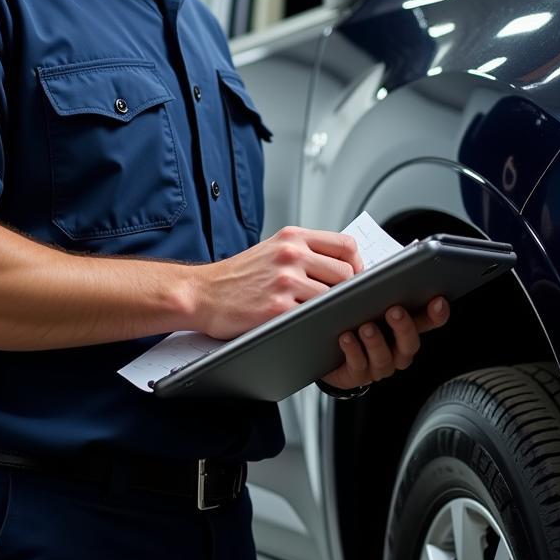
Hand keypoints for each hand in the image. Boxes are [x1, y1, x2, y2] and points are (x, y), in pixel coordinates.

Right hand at [193, 226, 363, 339]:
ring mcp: (285, 281)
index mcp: (292, 237)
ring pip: (332, 297)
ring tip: (318, 313)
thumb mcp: (272, 249)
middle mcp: (290, 254)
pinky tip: (302, 322)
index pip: (345, 245)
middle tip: (340, 301)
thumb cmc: (238, 275)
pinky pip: (311, 316)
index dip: (357, 264)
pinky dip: (311, 322)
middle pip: (346, 273)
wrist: (201, 292)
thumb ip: (304, 251)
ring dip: (329, 308)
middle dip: (348, 290)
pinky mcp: (277, 308)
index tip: (356, 277)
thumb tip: (342, 265)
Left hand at [320, 297, 449, 389]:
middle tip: (394, 311)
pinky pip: (359, 365)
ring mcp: (379, 365)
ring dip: (376, 341)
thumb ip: (383, 292)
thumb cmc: (356, 321)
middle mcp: (397, 351)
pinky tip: (346, 338)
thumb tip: (387, 273)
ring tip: (366, 327)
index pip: (428, 322)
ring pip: (384, 358)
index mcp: (404, 329)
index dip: (437, 314)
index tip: (438, 301)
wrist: (330, 353)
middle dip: (404, 327)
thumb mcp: (370, 302)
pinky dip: (354, 351)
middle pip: (409, 343)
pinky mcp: (358, 374)